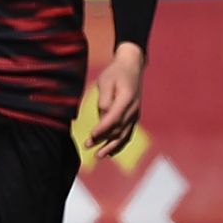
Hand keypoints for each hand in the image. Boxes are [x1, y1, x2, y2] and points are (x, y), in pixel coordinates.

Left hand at [86, 44, 145, 159]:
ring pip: (124, 135)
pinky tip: (110, 152)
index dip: (102, 129)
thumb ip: (104, 99)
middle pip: (118, 129)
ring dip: (111, 146)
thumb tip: (102, 116)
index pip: (114, 118)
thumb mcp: (106, 81)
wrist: (132, 66)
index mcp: (127, 99)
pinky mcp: (133, 117)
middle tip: (87, 146)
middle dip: (103, 139)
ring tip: (99, 155)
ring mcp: (135, 114)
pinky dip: (119, 144)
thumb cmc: (116, 72)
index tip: (91, 135)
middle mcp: (133, 109)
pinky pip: (128, 133)